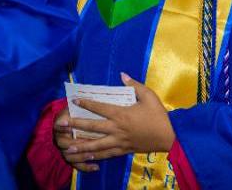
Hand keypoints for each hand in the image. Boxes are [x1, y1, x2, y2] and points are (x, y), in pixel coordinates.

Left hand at [57, 73, 175, 164]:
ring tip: (67, 147)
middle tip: (62, 124)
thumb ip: (135, 85)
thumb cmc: (159, 115)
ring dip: (81, 146)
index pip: (100, 107)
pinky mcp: (123, 150)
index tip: (74, 100)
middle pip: (93, 127)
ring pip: (96, 144)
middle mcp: (117, 129)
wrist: (169, 137)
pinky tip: (85, 158)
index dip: (86, 103)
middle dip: (76, 125)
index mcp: (122, 114)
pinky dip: (95, 156)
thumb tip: (122, 74)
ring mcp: (119, 141)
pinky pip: (106, 154)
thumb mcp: (149, 96)